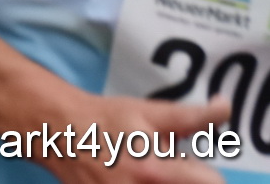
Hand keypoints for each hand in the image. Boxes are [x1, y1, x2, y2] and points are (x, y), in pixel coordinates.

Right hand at [39, 93, 227, 183]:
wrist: (58, 130)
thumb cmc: (107, 119)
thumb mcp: (149, 113)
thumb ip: (192, 117)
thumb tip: (225, 106)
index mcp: (154, 171)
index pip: (210, 183)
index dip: (204, 174)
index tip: (189, 164)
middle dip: (181, 178)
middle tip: (164, 167)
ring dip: (161, 183)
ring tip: (146, 173)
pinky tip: (130, 177)